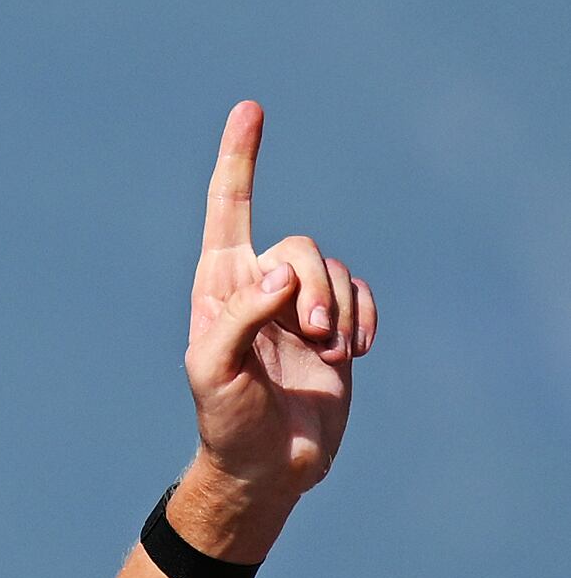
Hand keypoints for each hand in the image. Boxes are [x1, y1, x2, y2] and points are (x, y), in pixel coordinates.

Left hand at [183, 102, 374, 519]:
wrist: (266, 467)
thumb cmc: (225, 421)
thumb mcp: (213, 372)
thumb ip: (241, 316)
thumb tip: (281, 273)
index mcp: (218, 288)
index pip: (227, 212)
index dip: (239, 162)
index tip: (250, 111)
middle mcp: (258, 286)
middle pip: (300, 245)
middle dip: (314, 285)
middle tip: (311, 335)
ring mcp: (299, 306)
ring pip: (335, 269)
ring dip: (339, 309)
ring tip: (327, 353)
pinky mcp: (336, 327)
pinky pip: (362, 294)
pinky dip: (364, 319)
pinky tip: (353, 355)